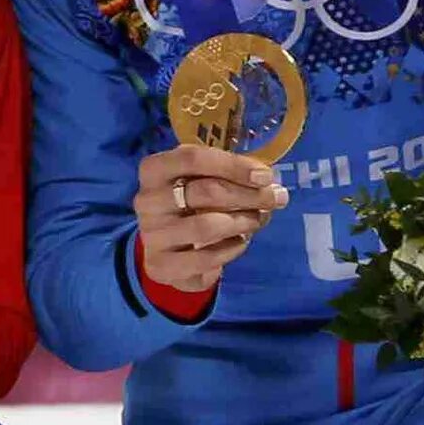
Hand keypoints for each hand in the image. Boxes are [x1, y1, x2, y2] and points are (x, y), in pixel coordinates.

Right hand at [134, 144, 286, 294]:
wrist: (167, 252)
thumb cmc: (190, 205)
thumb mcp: (202, 180)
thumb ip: (230, 175)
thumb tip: (270, 183)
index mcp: (154, 170)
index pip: (192, 158)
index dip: (233, 165)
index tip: (265, 176)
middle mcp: (147, 201)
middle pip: (204, 192)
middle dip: (248, 194)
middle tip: (276, 198)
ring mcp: (152, 235)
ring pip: (207, 226)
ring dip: (243, 221)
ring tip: (260, 219)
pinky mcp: (161, 266)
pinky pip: (207, 257)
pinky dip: (232, 248)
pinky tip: (242, 241)